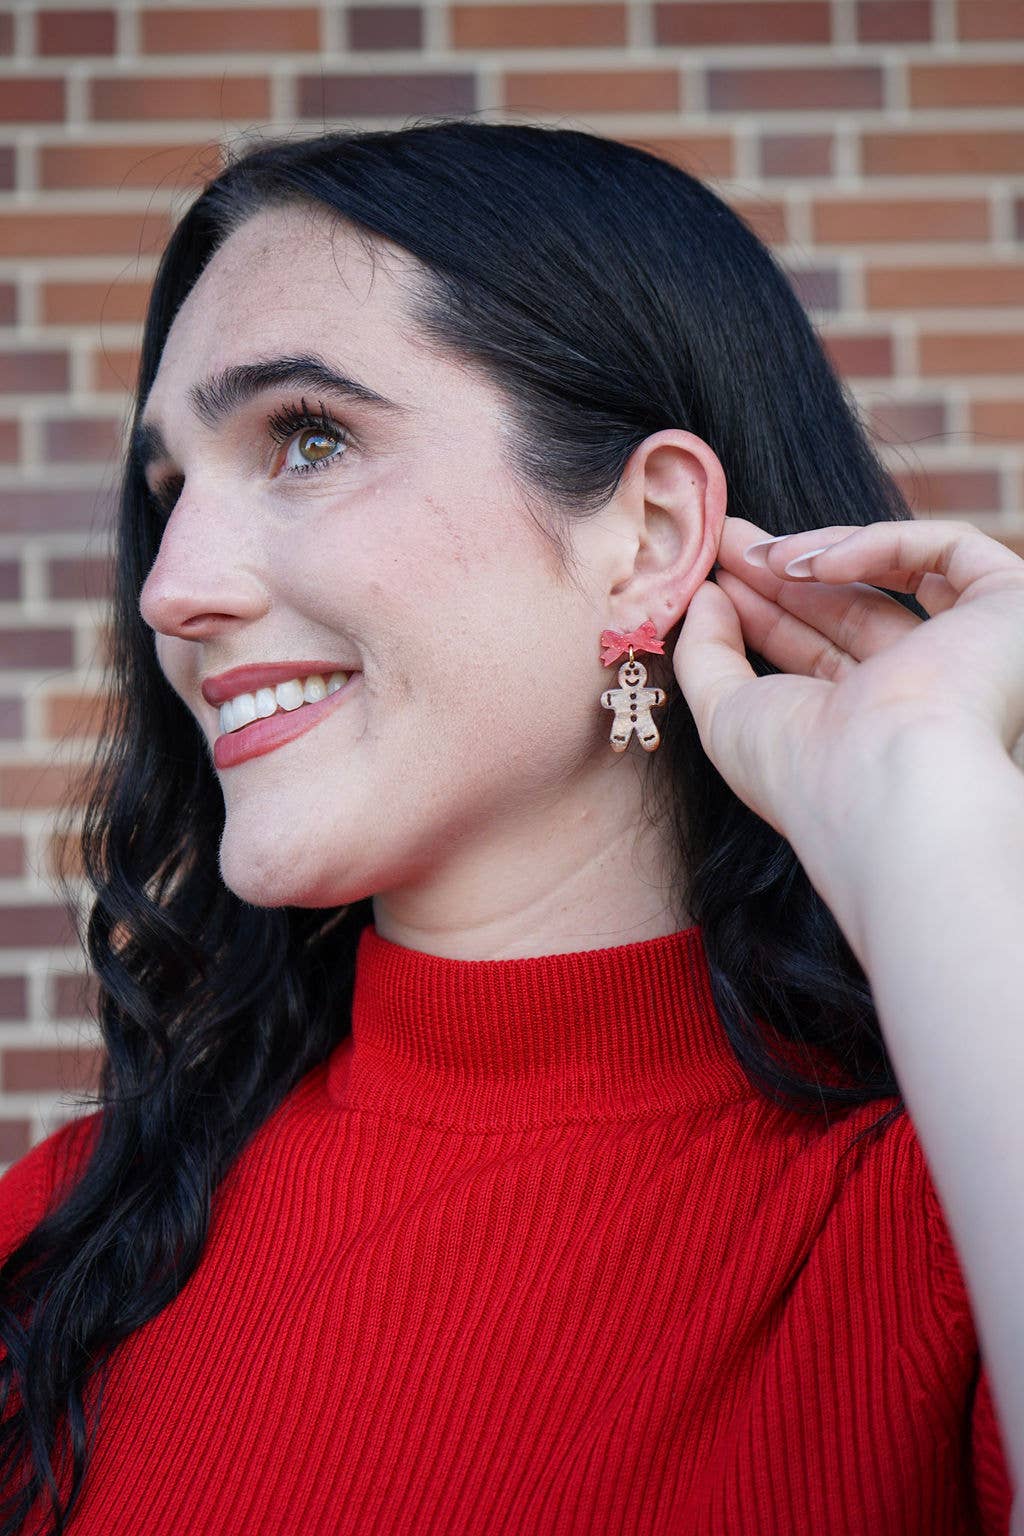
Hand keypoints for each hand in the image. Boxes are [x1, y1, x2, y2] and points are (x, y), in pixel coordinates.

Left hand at [672, 515, 1023, 861]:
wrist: (892, 786)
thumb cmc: (804, 773)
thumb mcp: (727, 716)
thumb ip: (707, 654)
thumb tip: (707, 593)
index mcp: (872, 730)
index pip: (815, 652)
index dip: (762, 608)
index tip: (715, 574)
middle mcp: (928, 693)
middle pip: (851, 609)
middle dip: (783, 569)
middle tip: (726, 538)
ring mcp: (972, 651)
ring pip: (900, 576)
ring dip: (821, 552)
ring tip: (758, 554)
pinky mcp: (1009, 611)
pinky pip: (949, 550)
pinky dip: (880, 543)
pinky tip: (816, 565)